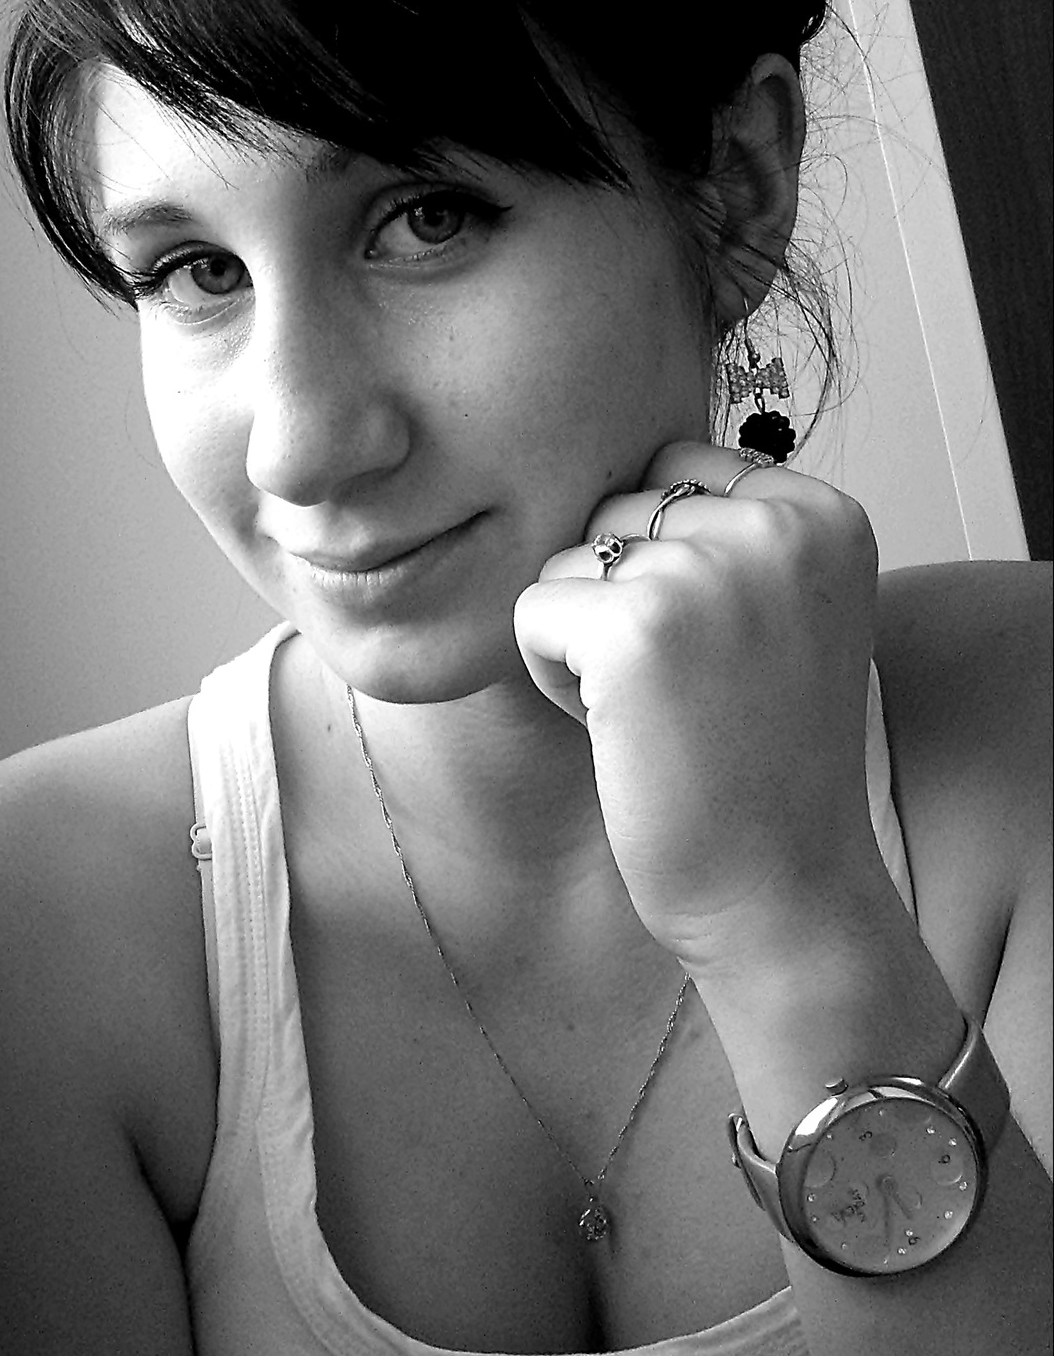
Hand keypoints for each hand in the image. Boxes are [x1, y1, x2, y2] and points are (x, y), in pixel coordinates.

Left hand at [513, 442, 884, 977]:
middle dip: (622, 598)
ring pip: (569, 559)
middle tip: (687, 693)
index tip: (720, 653)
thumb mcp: (783, 612)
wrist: (780, 891)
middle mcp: (778, 527)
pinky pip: (531, 611)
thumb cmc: (761, 762)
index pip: (677, 467)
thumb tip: (607, 464)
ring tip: (658, 712)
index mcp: (825, 513)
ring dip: (584, 638)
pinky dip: (550, 676)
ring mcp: (709, 571)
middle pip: (618, 509)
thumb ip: (726, 533)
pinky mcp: (637, 626)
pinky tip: (620, 732)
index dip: (664, 564)